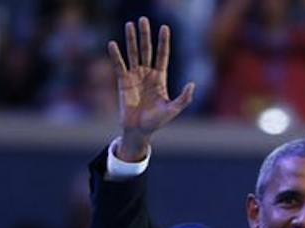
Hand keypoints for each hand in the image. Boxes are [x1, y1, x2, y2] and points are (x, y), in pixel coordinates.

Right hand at [109, 18, 194, 160]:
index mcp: (160, 78)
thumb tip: (192, 85)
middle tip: (143, 19)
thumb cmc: (157, 122)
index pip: (162, 55)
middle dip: (145, 35)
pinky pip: (119, 66)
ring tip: (129, 24)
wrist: (139, 131)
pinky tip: (113, 44)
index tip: (164, 27)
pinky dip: (116, 55)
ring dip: (131, 39)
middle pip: (147, 50)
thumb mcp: (173, 110)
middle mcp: (147, 74)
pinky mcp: (123, 82)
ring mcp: (134, 76)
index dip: (163, 42)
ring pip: (133, 54)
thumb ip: (183, 99)